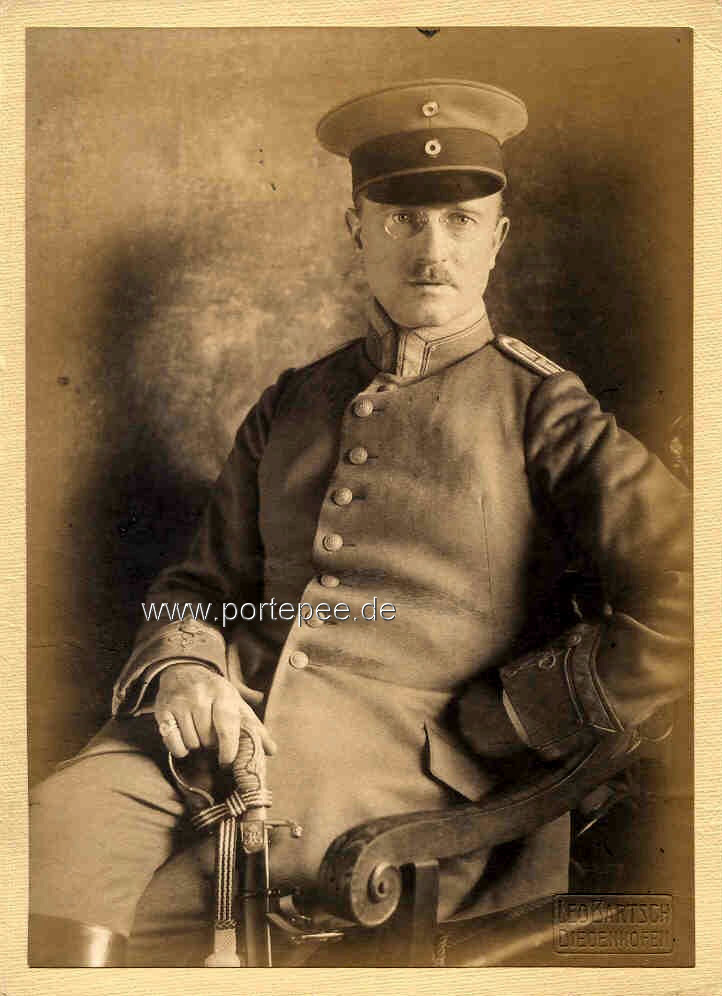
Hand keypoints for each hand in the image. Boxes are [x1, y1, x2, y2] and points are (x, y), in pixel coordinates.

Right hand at [154, 663, 276, 764]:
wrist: (183, 671)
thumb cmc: (215, 692)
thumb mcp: (236, 703)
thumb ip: (254, 727)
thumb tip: (272, 750)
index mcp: (223, 693)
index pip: (226, 727)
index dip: (229, 748)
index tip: (227, 761)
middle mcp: (200, 696)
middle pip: (208, 738)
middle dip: (212, 744)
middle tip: (212, 736)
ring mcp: (180, 703)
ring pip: (191, 742)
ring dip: (197, 745)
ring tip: (199, 732)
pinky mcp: (163, 712)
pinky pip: (173, 744)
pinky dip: (180, 748)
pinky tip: (185, 739)